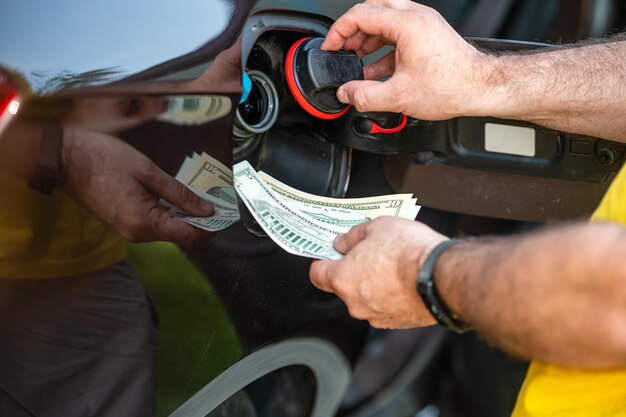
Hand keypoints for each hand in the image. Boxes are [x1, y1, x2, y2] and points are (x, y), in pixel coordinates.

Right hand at [60, 127, 213, 245]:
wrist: (65, 159)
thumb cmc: (105, 159)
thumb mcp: (148, 171)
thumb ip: (179, 193)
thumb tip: (206, 210)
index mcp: (144, 222)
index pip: (188, 235)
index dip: (211, 228)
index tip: (228, 215)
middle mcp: (138, 233)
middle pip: (180, 236)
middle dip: (202, 222)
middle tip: (220, 203)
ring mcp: (129, 230)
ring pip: (168, 231)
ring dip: (187, 218)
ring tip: (205, 199)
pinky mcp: (124, 223)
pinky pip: (155, 224)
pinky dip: (171, 214)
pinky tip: (181, 199)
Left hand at [309, 217, 447, 327]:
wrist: (442, 275)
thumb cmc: (409, 251)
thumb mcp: (377, 227)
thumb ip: (353, 236)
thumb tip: (344, 241)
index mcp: (343, 279)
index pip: (317, 274)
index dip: (323, 261)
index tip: (331, 253)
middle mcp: (355, 303)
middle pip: (343, 286)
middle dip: (353, 270)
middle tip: (369, 252)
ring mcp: (376, 316)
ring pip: (366, 298)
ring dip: (373, 284)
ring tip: (392, 265)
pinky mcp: (397, 323)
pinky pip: (386, 307)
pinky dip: (391, 296)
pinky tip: (404, 280)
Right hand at [321, 0, 494, 119]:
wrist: (482, 88)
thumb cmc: (453, 86)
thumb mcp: (399, 96)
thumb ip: (365, 96)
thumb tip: (346, 93)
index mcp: (406, 23)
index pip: (360, 14)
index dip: (338, 31)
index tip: (330, 47)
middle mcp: (415, 17)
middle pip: (372, 10)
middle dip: (353, 32)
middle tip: (342, 50)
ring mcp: (423, 25)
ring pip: (385, 22)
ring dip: (367, 40)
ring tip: (356, 61)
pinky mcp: (428, 36)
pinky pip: (398, 34)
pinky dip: (382, 48)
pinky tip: (376, 70)